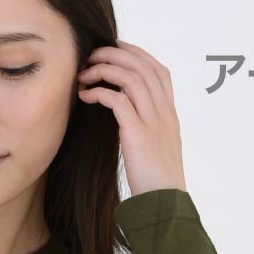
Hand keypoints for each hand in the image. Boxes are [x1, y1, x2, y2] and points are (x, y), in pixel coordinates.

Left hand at [76, 39, 187, 197]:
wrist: (165, 204)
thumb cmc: (158, 183)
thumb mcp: (159, 150)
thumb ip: (149, 129)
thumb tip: (130, 119)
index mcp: (171, 115)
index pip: (159, 70)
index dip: (136, 53)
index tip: (115, 49)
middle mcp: (164, 113)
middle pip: (142, 66)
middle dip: (115, 54)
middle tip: (92, 56)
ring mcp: (153, 122)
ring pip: (130, 77)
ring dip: (103, 69)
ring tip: (83, 75)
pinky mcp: (137, 134)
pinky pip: (117, 100)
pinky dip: (99, 92)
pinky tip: (85, 96)